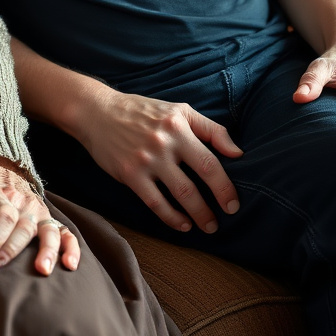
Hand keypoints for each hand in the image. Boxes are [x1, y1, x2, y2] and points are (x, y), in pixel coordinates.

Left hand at [0, 155, 79, 275]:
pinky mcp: (46, 218)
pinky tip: (70, 265)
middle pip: (22, 228)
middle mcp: (22, 202)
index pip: (2, 218)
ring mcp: (37, 210)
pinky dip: (71, 247)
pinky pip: (65, 231)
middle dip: (8, 251)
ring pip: (48, 230)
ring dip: (47, 250)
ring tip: (43, 270)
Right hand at [76, 86, 242, 233]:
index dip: (225, 187)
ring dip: (197, 215)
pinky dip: (171, 218)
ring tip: (206, 226)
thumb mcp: (178, 110)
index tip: (233, 204)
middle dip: (213, 207)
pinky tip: (182, 224)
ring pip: (178, 195)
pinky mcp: (129, 173)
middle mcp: (162, 142)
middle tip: (222, 220)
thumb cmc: (142, 111)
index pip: (209, 161)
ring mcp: (145, 159)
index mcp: (178, 125)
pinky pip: (154, 202)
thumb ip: (210, 128)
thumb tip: (238, 153)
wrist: (97, 112)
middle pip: (196, 183)